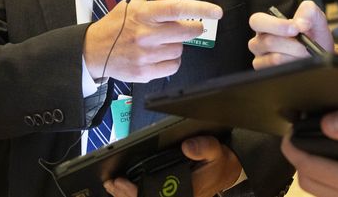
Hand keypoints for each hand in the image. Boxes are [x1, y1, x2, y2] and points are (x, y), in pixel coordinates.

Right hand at [84, 0, 222, 82]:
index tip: (217, 12)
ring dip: (178, 45)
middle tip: (188, 27)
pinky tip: (160, 55)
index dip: (200, 9)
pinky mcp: (145, 72)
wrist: (95, 50)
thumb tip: (182, 4)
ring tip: (163, 42)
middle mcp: (145, 33)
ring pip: (181, 49)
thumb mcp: (134, 3)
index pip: (177, 8)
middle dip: (193, 28)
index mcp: (143, 13)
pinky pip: (173, 66)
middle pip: (186, 32)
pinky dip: (172, 60)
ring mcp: (145, 55)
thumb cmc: (117, 24)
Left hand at [104, 135, 241, 196]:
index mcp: (186, 192)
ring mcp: (173, 196)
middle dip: (125, 195)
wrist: (225, 170)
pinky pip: (151, 196)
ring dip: (127, 195)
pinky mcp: (170, 193)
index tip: (122, 183)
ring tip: (113, 186)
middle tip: (112, 183)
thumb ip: (204, 147)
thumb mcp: (216, 151)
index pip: (155, 196)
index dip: (135, 192)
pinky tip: (123, 188)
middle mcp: (177, 196)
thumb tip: (187, 146)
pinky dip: (134, 193)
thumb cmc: (219, 163)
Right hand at [248, 0, 331, 68]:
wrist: (321, 50)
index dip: (276, 25)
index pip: (257, 21)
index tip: (295, 29)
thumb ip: (307, 11)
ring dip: (295, 55)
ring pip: (274, 58)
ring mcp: (261, 58)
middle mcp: (260, 41)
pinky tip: (299, 61)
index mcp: (266, 24)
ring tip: (305, 53)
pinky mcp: (267, 73)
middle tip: (305, 44)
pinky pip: (277, 70)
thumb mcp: (314, 16)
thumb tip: (299, 23)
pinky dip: (293, 65)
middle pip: (268, 42)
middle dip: (292, 44)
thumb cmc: (313, 33)